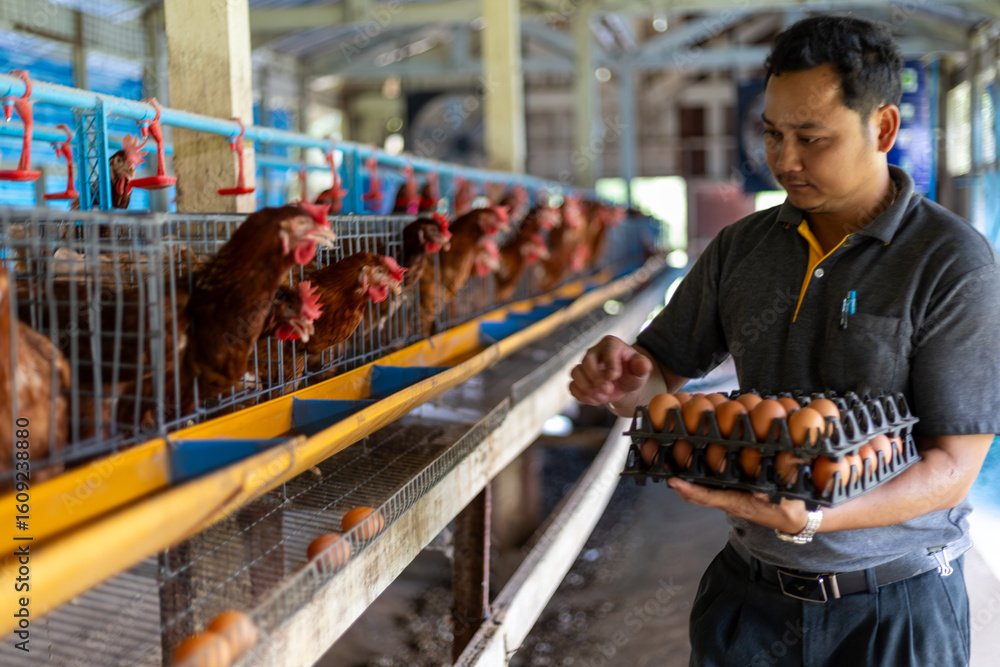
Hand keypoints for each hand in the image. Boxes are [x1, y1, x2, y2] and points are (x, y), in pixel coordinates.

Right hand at [568, 335, 652, 405]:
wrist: (623, 383)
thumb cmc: (632, 372)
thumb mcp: (640, 369)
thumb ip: (642, 366)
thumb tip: (642, 365)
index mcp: (610, 344)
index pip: (607, 351)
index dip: (610, 365)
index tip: (614, 377)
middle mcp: (593, 352)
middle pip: (586, 361)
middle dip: (596, 378)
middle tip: (608, 390)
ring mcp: (583, 366)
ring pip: (576, 373)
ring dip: (588, 388)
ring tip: (603, 396)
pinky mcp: (579, 380)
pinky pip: (572, 386)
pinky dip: (582, 396)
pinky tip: (595, 400)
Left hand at [666, 478, 809, 533]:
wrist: (794, 521)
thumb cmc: (790, 509)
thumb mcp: (790, 500)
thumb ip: (783, 487)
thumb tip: (776, 475)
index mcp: (740, 503)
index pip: (711, 497)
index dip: (692, 491)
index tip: (676, 482)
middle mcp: (730, 504)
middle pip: (699, 498)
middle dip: (682, 488)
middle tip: (665, 474)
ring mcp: (729, 502)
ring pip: (703, 495)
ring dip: (687, 487)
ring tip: (671, 471)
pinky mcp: (732, 498)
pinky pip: (710, 492)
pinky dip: (698, 484)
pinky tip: (692, 472)